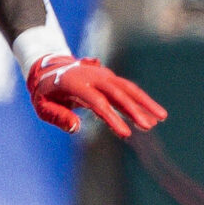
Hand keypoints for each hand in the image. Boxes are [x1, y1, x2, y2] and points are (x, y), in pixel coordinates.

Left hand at [26, 54, 164, 137]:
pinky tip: (151, 114)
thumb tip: (76, 128)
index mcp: (75, 84)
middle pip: (117, 93)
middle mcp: (92, 77)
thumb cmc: (45, 93)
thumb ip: (58, 117)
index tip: (125, 135)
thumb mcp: (42, 107)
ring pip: (127, 87)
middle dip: (134, 110)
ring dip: (145, 102)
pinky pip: (126, 89)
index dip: (112, 119)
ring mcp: (102, 75)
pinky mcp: (108, 78)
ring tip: (161, 117)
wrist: (48, 69)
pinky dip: (140, 100)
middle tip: (149, 126)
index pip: (98, 102)